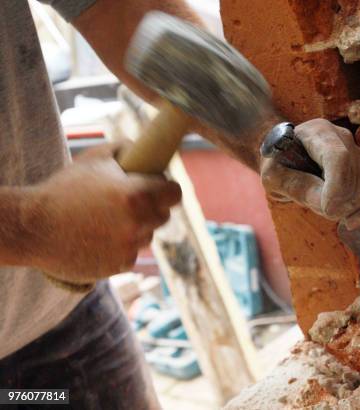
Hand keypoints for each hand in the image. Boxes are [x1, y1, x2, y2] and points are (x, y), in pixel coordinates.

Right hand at [27, 142, 181, 283]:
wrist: (32, 227)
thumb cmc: (64, 189)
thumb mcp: (96, 158)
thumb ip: (128, 149)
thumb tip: (150, 151)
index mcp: (136, 196)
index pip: (175, 193)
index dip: (166, 188)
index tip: (158, 187)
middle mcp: (137, 225)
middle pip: (163, 216)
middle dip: (151, 208)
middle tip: (129, 201)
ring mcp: (129, 249)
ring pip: (147, 236)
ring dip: (135, 228)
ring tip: (104, 220)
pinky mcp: (119, 267)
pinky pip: (131, 253)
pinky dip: (120, 246)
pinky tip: (97, 237)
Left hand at [260, 119, 359, 228]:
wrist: (286, 157)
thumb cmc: (277, 164)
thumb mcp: (273, 176)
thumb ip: (295, 186)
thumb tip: (330, 205)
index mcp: (318, 132)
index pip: (338, 157)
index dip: (337, 187)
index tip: (327, 210)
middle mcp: (343, 138)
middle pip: (354, 178)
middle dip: (338, 204)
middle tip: (317, 209)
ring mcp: (358, 154)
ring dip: (347, 210)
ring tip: (327, 210)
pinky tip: (351, 222)